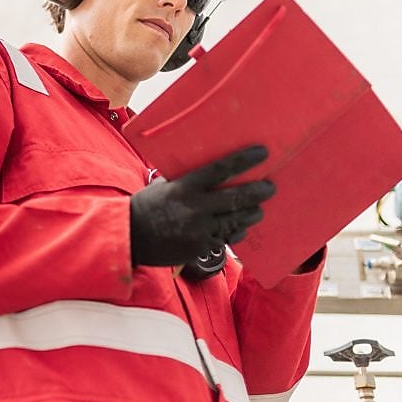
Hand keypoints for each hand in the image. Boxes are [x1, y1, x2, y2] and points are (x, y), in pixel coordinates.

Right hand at [129, 146, 274, 266]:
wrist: (130, 237)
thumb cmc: (145, 206)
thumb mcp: (163, 186)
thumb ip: (185, 180)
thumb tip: (206, 170)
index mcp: (184, 187)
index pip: (220, 169)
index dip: (244, 160)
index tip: (262, 153)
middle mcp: (194, 207)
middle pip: (236, 198)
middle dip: (257, 192)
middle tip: (270, 188)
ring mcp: (199, 230)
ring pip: (235, 221)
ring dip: (250, 214)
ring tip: (258, 209)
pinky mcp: (200, 248)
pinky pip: (225, 239)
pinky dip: (234, 232)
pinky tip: (240, 228)